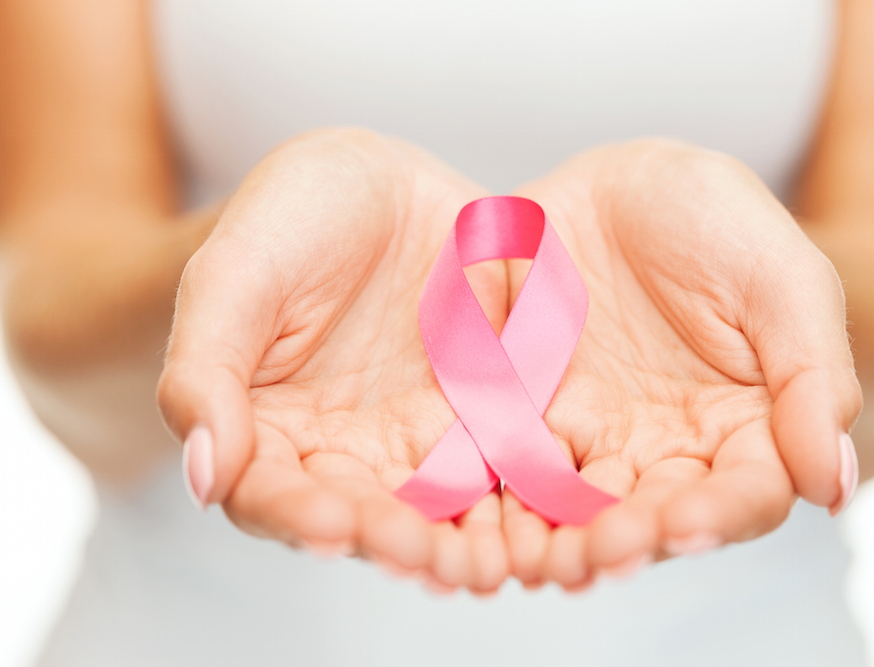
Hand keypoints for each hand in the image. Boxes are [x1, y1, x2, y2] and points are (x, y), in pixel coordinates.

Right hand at [157, 128, 510, 593]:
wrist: (375, 184)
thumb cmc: (285, 222)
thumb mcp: (235, 275)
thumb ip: (206, 371)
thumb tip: (204, 476)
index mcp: (268, 433)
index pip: (272, 495)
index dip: (298, 515)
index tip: (332, 525)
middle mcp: (347, 452)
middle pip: (367, 516)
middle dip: (395, 540)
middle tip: (421, 554)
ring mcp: (422, 437)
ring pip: (444, 507)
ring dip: (465, 539)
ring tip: (487, 558)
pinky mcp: (487, 414)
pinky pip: (509, 461)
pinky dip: (525, 491)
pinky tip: (546, 505)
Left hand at [501, 140, 861, 589]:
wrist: (620, 183)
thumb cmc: (715, 220)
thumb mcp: (781, 278)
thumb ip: (813, 376)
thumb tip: (832, 487)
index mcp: (747, 426)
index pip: (745, 492)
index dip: (720, 514)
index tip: (687, 524)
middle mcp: (670, 449)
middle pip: (656, 515)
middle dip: (632, 539)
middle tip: (603, 553)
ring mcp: (595, 438)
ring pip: (582, 508)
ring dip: (564, 539)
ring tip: (546, 556)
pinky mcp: (528, 418)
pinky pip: (513, 467)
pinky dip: (503, 500)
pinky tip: (490, 521)